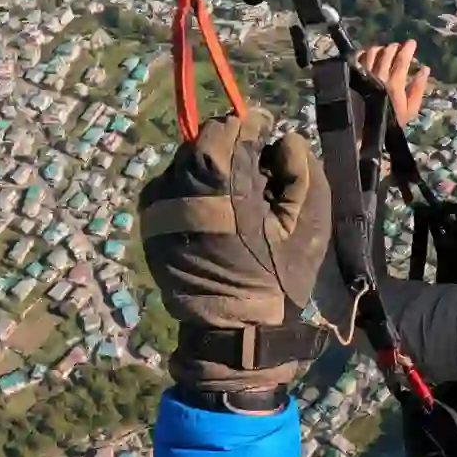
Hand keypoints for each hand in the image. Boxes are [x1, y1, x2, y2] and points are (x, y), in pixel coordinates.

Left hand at [139, 109, 330, 392]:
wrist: (234, 332)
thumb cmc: (278, 277)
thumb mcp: (307, 222)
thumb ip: (300, 169)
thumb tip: (283, 138)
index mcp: (222, 189)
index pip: (228, 130)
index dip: (250, 124)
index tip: (264, 127)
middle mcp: (182, 192)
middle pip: (201, 142)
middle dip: (228, 142)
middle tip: (251, 156)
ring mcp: (159, 211)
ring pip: (180, 161)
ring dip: (205, 162)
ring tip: (229, 182)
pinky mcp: (149, 227)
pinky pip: (166, 186)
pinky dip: (186, 184)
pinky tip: (208, 202)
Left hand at [358, 40, 431, 127]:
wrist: (364, 131)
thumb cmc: (390, 121)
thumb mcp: (410, 109)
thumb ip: (418, 88)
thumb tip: (424, 69)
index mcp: (394, 83)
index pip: (402, 60)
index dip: (408, 49)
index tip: (412, 43)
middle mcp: (378, 75)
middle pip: (386, 53)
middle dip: (394, 47)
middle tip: (398, 47)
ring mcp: (363, 75)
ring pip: (371, 53)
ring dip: (380, 49)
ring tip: (383, 50)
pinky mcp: (353, 77)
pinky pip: (357, 58)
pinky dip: (364, 53)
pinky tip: (367, 54)